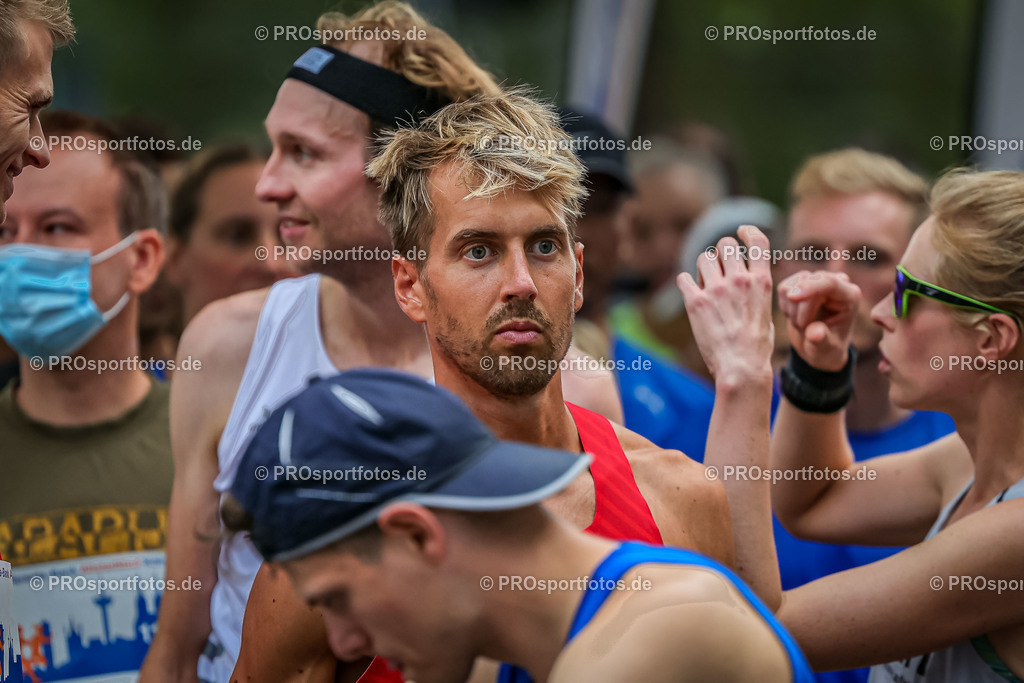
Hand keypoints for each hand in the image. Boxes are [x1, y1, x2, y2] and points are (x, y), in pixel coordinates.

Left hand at [677, 225, 774, 387]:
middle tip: (718, 268)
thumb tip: (750, 279)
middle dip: (720, 253)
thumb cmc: (756, 346)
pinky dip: (686, 284)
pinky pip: (683, 278)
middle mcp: (739, 280)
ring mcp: (716, 290)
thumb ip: (757, 290)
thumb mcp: (767, 312)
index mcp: (761, 281)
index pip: (758, 241)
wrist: (740, 368)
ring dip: (703, 269)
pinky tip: (691, 294)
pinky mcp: (696, 302)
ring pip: (703, 258)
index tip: (740, 231)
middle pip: (725, 245)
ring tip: (706, 286)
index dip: (748, 231)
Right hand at [777, 270, 860, 370]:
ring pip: (792, 285)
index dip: (810, 287)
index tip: (792, 297)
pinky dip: (784, 306)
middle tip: (802, 328)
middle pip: (808, 282)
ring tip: (801, 325)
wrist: (817, 347)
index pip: (830, 282)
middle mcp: (835, 283)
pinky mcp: (800, 283)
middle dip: (799, 309)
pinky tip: (794, 317)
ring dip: (791, 309)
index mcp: (849, 296)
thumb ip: (821, 340)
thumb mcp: (826, 349)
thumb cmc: (827, 348)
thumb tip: (814, 334)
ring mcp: (816, 281)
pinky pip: (783, 289)